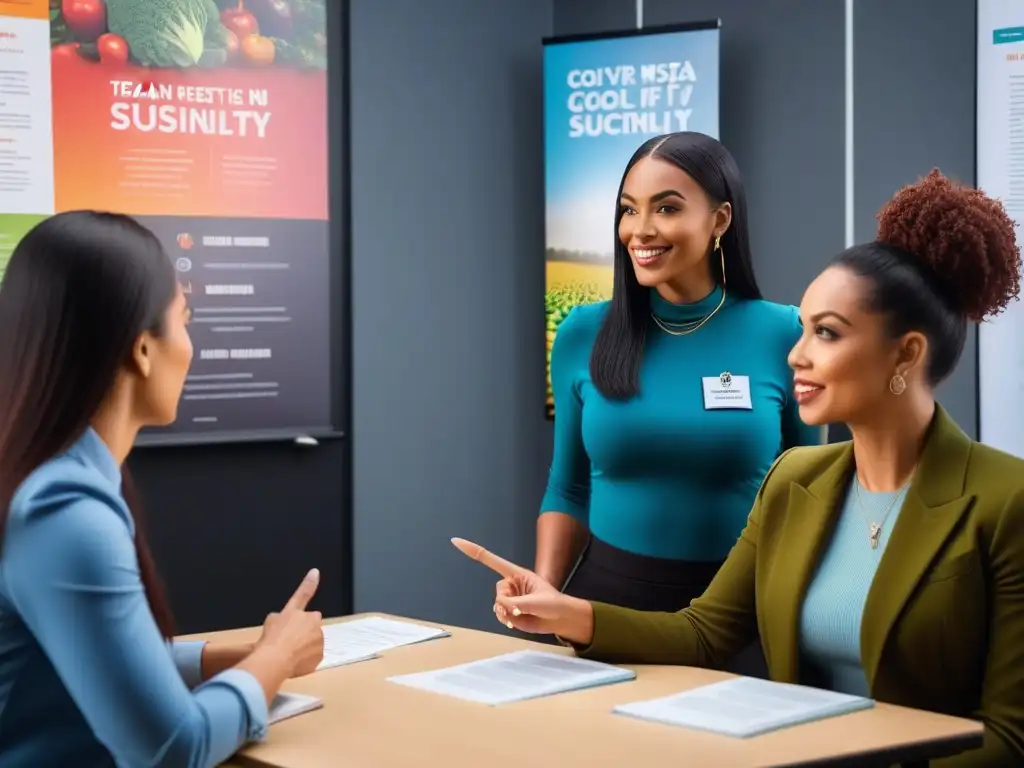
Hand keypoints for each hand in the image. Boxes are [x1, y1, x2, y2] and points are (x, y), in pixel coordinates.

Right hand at [255, 568, 324, 677]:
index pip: (303, 594)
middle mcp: (312, 621)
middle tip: (290, 643)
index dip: (309, 582)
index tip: (315, 572)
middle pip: (310, 625)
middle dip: (304, 631)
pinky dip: (306, 661)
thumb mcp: (269, 623)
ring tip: (290, 656)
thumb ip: (280, 618)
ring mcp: (318, 638)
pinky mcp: (320, 656)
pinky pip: (313, 657)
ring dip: (306, 647)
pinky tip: (294, 664)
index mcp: (296, 611)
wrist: (276, 660)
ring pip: (313, 642)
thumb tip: (280, 622)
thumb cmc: (270, 640)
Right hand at [450, 538, 593, 643]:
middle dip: (507, 602)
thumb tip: (502, 607)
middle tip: (521, 608)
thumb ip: (518, 603)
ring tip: (522, 615)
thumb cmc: (553, 604)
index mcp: (516, 573)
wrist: (559, 620)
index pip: (491, 560)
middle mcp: (510, 584)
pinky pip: (499, 615)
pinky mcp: (508, 611)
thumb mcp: (537, 601)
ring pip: (497, 605)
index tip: (456, 541)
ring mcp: (509, 598)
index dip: (473, 550)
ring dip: (507, 613)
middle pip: (497, 591)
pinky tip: (517, 621)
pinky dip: (506, 620)